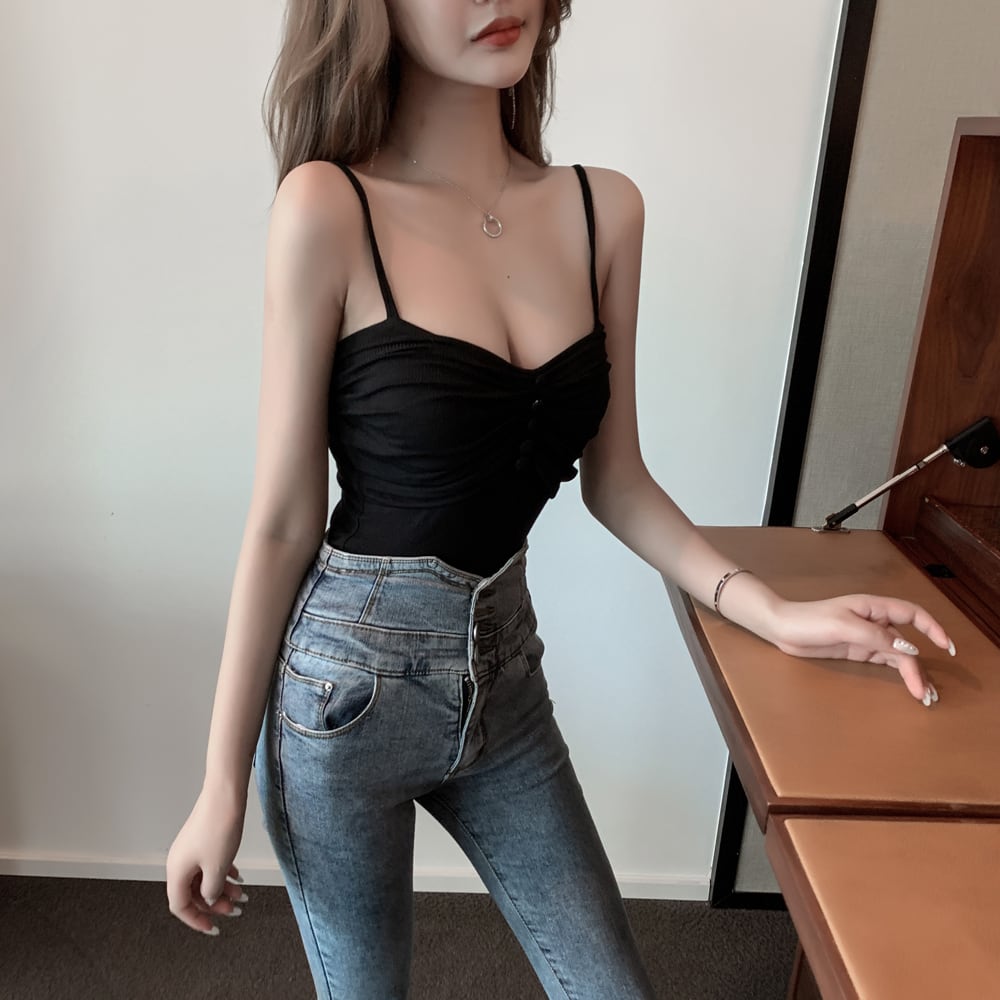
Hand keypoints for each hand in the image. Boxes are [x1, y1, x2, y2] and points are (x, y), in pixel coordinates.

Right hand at [166, 786, 248, 935]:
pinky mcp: (202, 839)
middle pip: (192, 892)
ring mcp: (190, 849)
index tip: (213, 928)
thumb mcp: (217, 867)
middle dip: (214, 903)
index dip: (196, 919)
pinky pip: (208, 863)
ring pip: (203, 877)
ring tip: (242, 893)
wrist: (225, 794)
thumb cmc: (219, 829)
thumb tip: (209, 898)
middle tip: (235, 908)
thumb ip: (211, 890)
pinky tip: (238, 875)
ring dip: (221, 888)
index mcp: (176, 871)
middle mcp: (179, 861)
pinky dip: (222, 872)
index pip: (179, 906)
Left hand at [769, 594, 954, 703]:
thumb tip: (909, 647)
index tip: (946, 647)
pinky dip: (898, 673)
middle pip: (908, 641)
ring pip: (899, 655)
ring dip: (912, 673)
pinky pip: (885, 661)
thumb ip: (876, 636)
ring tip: (924, 696)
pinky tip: (908, 685)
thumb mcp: (843, 625)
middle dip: (920, 665)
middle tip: (927, 691)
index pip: (913, 614)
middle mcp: (875, 621)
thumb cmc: (810, 620)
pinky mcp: (859, 650)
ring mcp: (867, 637)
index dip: (933, 628)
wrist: (782, 629)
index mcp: (874, 607)